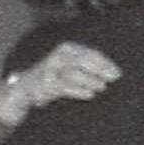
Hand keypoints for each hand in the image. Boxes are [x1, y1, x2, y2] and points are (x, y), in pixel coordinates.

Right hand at [0, 43, 120, 124]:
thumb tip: (113, 74)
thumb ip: (88, 66)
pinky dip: (78, 90)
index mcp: (67, 49)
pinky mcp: (45, 84)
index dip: (105, 63)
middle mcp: (58, 56)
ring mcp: (50, 69)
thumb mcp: (71, 66)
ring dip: (90, 80)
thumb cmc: (55, 77)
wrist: (25, 87)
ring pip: (73, 72)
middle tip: (112, 79)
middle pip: (82, 60)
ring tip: (102, 87)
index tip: (118, 74)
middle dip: (99, 70)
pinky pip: (64, 86)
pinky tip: (90, 95)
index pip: (90, 53)